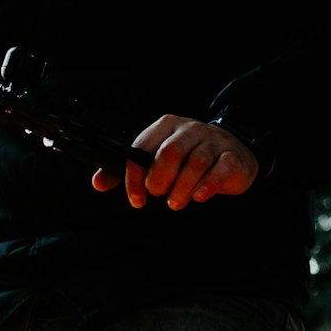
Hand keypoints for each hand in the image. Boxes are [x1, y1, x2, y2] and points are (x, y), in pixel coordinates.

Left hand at [92, 116, 259, 209]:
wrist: (230, 154)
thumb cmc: (187, 161)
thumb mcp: (156, 161)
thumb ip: (129, 171)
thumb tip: (98, 182)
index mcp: (165, 127)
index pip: (142, 147)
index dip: (134, 176)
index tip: (136, 198)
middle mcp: (189, 130)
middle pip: (170, 152)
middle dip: (159, 181)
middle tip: (160, 195)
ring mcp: (212, 141)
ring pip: (195, 162)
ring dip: (182, 188)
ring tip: (176, 202)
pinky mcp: (231, 156)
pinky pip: (220, 168)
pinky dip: (208, 185)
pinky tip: (199, 197)